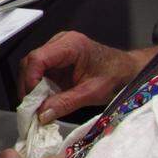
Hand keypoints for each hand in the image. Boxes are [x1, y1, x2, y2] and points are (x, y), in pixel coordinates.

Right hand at [19, 31, 148, 122]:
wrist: (129, 71)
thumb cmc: (117, 77)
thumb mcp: (92, 93)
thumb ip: (66, 103)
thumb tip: (42, 115)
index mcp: (71, 45)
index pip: (38, 58)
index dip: (30, 79)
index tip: (33, 100)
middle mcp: (60, 42)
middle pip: (31, 61)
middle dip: (28, 86)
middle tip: (32, 107)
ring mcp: (57, 49)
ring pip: (31, 67)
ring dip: (32, 87)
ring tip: (38, 105)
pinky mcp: (56, 58)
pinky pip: (39, 71)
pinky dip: (39, 86)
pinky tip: (44, 99)